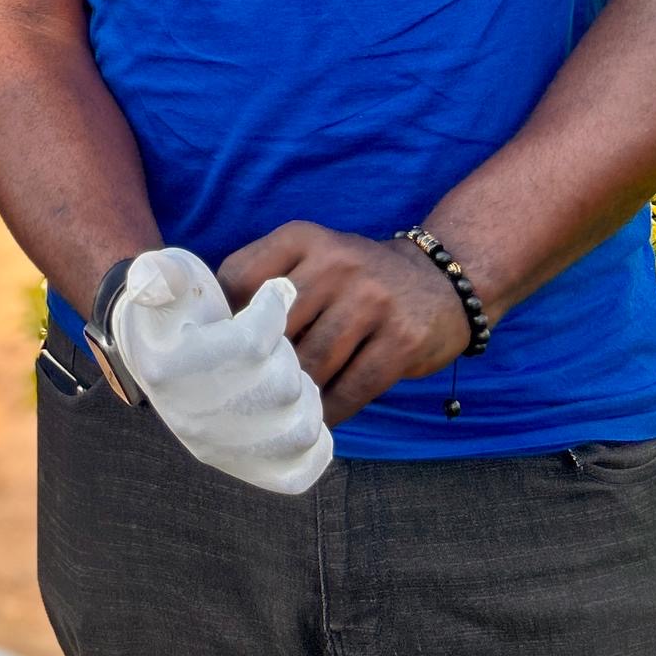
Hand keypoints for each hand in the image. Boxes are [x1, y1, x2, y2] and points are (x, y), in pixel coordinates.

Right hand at [108, 248, 331, 494]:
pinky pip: (297, 473)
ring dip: (305, 393)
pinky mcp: (243, 468)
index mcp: (169, 369)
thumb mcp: (160, 278)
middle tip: (270, 340)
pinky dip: (316, 445)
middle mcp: (192, 419)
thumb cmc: (173, 307)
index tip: (274, 293)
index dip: (273, 310)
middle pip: (280, 387)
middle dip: (287, 354)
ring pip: (299, 429)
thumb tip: (153, 278)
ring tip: (285, 371)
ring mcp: (219, 450)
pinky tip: (301, 408)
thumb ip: (159, 275)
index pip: (250, 344)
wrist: (163, 352)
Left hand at [219, 222, 470, 424]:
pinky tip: (321, 418)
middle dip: (260, 366)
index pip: (240, 278)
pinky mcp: (401, 339)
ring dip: (297, 394)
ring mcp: (372, 300)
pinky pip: (354, 387)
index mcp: (302, 238)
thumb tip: (214, 336)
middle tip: (248, 394)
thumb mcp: (313, 258)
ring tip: (284, 410)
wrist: (441, 282)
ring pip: (314, 362)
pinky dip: (332, 410)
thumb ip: (268, 282)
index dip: (224, 322)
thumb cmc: (356, 281)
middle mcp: (336, 262)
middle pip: (276, 328)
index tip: (218, 351)